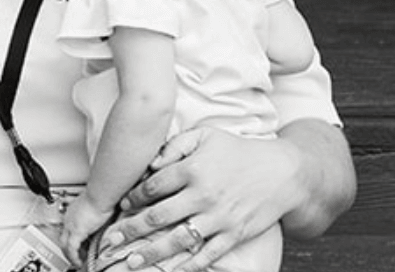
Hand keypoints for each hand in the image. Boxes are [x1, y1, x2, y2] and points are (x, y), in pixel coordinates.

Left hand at [62, 196, 113, 265]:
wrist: (100, 194)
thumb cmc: (101, 197)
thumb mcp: (96, 209)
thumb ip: (95, 218)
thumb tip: (101, 222)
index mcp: (73, 212)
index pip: (68, 229)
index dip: (71, 239)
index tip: (79, 246)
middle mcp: (69, 218)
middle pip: (63, 237)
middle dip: (68, 249)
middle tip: (75, 256)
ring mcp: (71, 224)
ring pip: (64, 244)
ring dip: (70, 255)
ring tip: (76, 261)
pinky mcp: (76, 231)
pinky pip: (71, 249)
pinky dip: (73, 257)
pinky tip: (77, 262)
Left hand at [96, 127, 300, 271]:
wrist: (284, 172)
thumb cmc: (239, 152)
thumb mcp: (206, 136)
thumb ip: (175, 145)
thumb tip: (149, 163)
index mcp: (193, 169)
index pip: (152, 187)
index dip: (132, 198)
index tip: (121, 206)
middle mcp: (203, 195)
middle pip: (158, 216)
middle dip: (130, 230)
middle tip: (110, 241)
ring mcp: (219, 218)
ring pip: (177, 240)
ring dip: (150, 253)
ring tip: (130, 263)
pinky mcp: (234, 234)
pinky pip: (207, 254)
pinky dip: (188, 266)